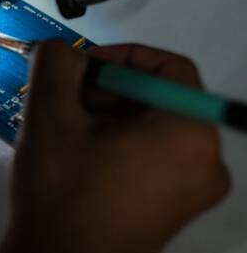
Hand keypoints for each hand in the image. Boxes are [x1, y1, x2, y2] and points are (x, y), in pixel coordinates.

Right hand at [0, 42, 230, 252]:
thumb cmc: (63, 195)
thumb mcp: (51, 115)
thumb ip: (56, 63)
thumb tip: (59, 49)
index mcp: (189, 134)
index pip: (166, 67)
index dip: (117, 57)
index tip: (78, 67)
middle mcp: (206, 162)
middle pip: (157, 98)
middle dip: (104, 90)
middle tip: (62, 99)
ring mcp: (192, 190)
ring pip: (150, 127)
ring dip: (105, 116)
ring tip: (62, 128)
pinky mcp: (174, 208)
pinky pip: (151, 156)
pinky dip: (116, 143)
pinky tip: (76, 152)